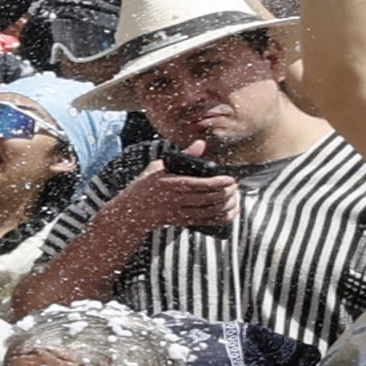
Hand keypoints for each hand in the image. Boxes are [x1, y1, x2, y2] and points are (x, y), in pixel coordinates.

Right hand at [122, 167, 242, 237]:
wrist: (131, 211)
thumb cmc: (145, 185)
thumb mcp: (158, 167)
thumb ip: (183, 155)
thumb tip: (201, 144)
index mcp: (168, 183)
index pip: (200, 184)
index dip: (219, 183)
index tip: (230, 179)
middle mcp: (173, 199)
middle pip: (208, 198)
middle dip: (226, 192)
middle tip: (234, 186)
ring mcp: (178, 212)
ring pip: (210, 211)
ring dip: (226, 205)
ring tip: (234, 197)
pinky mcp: (182, 222)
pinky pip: (207, 222)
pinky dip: (222, 218)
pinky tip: (230, 212)